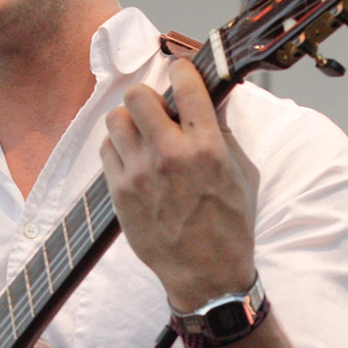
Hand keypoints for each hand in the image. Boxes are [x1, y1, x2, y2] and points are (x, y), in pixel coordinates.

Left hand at [100, 59, 258, 310]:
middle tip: (157, 111)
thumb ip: (221, 133)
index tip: (181, 73)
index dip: (182, 71)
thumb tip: (206, 99)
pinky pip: (106, 150)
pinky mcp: (120, 192)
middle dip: (148, 98)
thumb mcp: (241, 174)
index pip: (186, 85)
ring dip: (129, 122)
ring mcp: (140, 174)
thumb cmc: (230, 226)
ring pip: (115, 119)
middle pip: (138, 95)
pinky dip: (118, 149)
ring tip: (142, 136)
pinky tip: (133, 160)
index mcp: (207, 148)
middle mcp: (170, 156)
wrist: (207, 276)